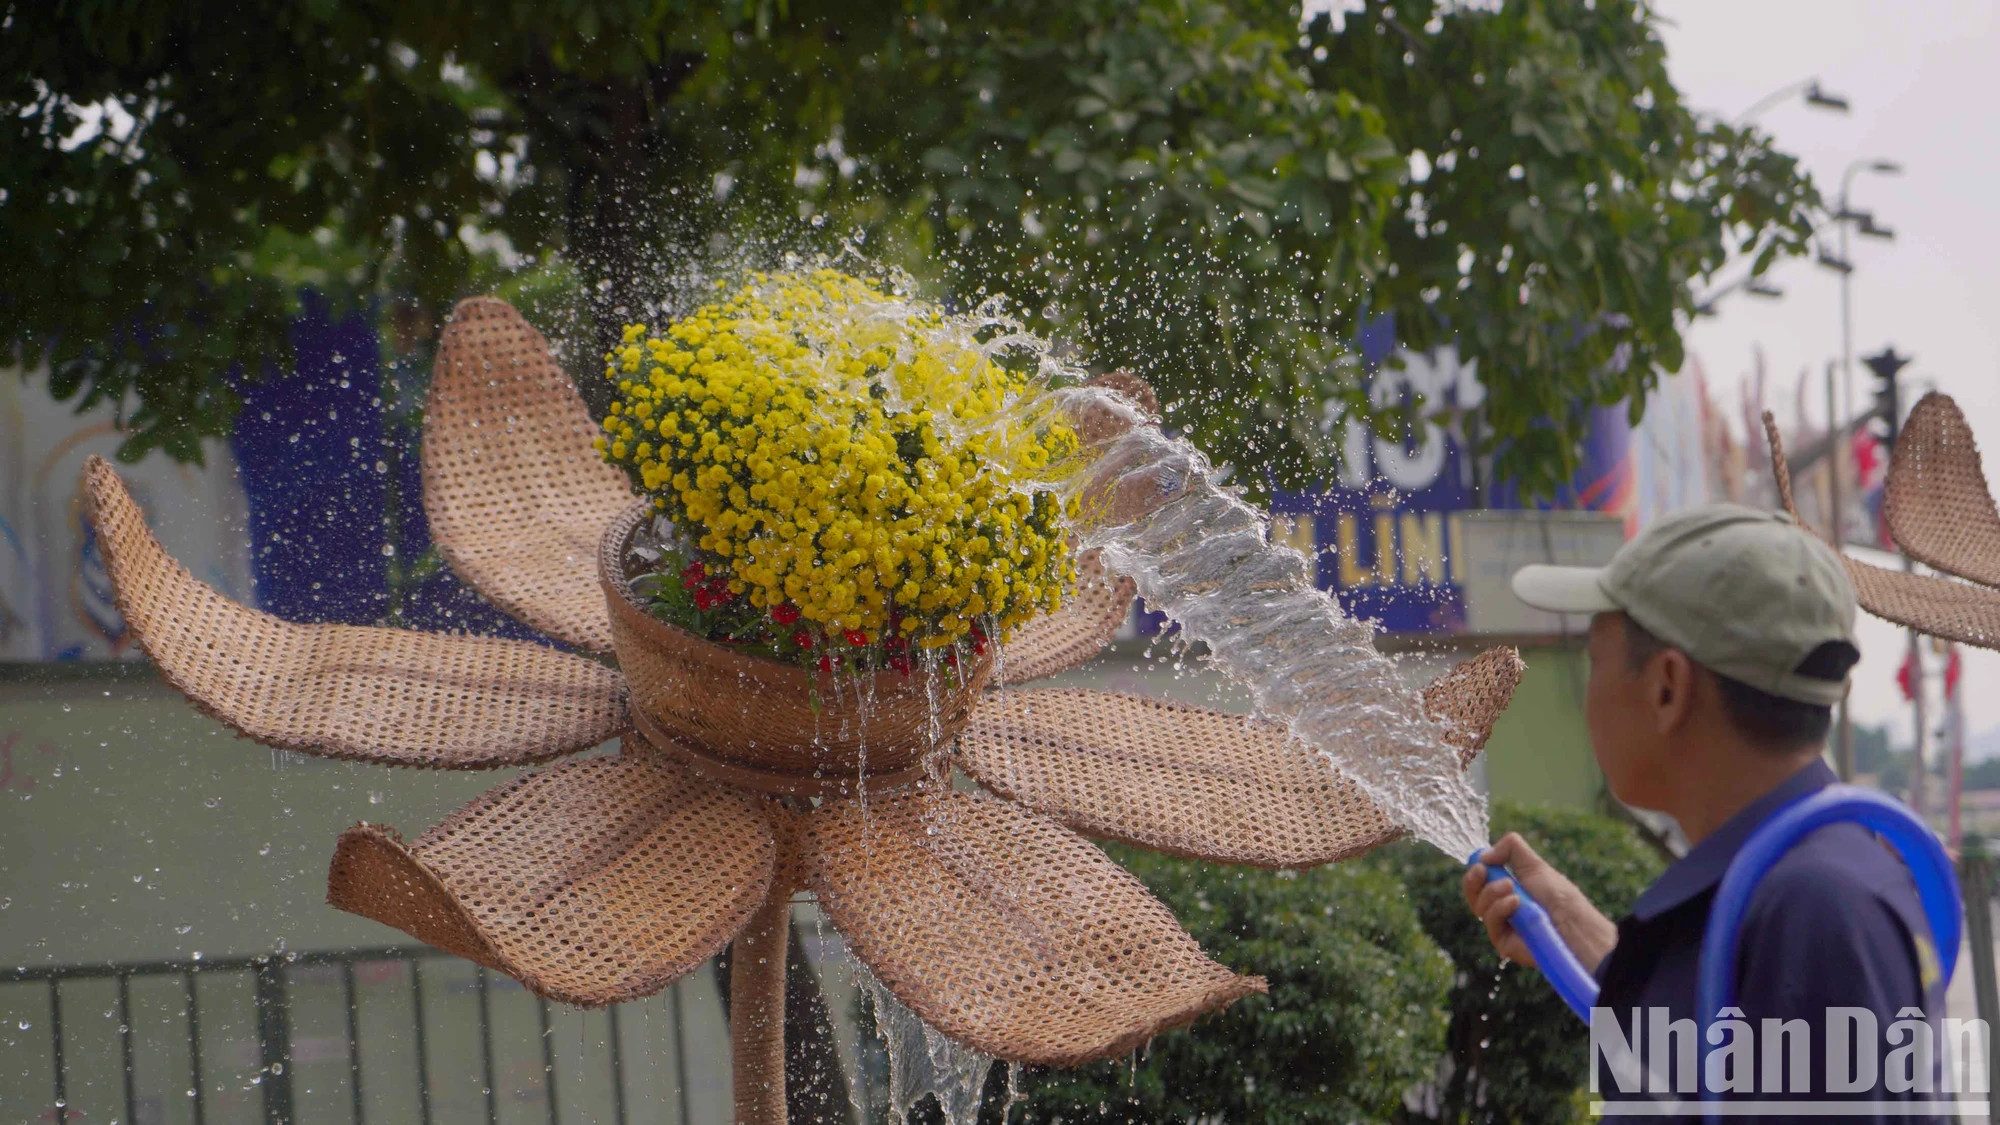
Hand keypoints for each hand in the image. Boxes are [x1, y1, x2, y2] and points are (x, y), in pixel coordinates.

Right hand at [1461, 832, 1618, 973]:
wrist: (1571, 922)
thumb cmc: (1557, 895)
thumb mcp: (1534, 864)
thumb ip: (1510, 848)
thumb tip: (1483, 855)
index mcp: (1509, 889)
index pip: (1481, 881)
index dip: (1475, 872)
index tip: (1480, 863)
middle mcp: (1502, 908)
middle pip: (1473, 894)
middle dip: (1473, 880)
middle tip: (1482, 870)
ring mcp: (1502, 926)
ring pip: (1479, 906)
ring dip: (1492, 892)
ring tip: (1512, 889)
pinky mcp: (1502, 941)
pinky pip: (1489, 921)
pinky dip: (1499, 908)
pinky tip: (1515, 902)